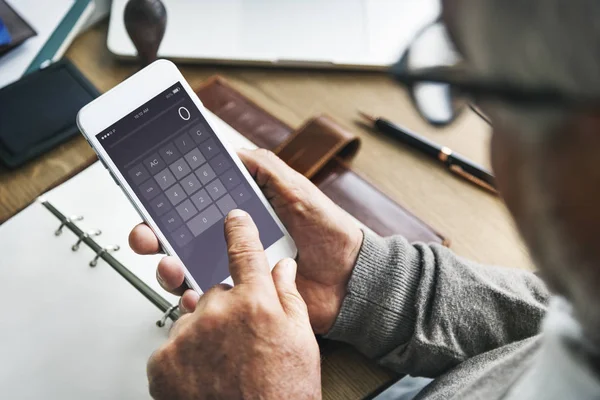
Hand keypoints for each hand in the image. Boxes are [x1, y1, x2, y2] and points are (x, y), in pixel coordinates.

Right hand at [130, 149, 362, 333]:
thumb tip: (230, 150)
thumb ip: (264, 169)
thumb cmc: (328, 232)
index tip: (149, 197)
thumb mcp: (297, 190)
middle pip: (178, 238)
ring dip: (168, 268)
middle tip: (146, 235)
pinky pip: (208, 301)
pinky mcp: (241, 299)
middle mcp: (230, 242)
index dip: (167, 201)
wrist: (350, 279)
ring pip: (185, 270)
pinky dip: (192, 300)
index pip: (193, 204)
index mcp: (239, 214)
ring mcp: (233, 271)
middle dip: (153, 235)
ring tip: (172, 266)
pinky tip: (192, 295)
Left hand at [147, 210, 320, 398]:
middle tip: (241, 340)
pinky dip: (184, 356)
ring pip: (193, 319)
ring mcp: (188, 336)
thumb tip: (283, 267)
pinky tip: (205, 374)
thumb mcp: (301, 340)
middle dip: (226, 309)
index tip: (233, 221)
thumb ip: (289, 296)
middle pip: (215, 292)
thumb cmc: (283, 392)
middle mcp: (218, 312)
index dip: (239, 231)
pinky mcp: (163, 361)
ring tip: (224, 364)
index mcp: (256, 302)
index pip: (244, 252)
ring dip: (204, 333)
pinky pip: (172, 344)